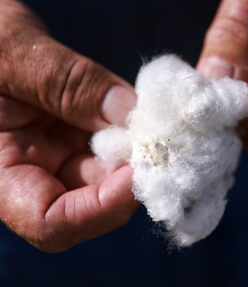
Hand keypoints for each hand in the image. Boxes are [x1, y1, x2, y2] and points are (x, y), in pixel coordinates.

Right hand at [0, 1, 137, 251]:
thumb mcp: (11, 55)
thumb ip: (67, 85)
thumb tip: (131, 113)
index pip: (51, 222)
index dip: (100, 208)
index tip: (137, 173)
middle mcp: (33, 171)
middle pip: (92, 200)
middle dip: (131, 177)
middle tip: (163, 143)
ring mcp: (58, 153)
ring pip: (110, 172)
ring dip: (138, 153)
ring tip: (158, 123)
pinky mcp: (77, 132)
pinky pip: (114, 142)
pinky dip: (134, 130)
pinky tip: (147, 112)